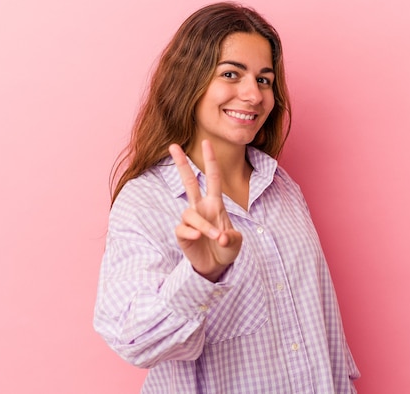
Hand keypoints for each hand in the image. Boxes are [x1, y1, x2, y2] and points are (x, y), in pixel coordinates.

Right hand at [169, 140, 241, 281]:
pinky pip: (183, 228)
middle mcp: (200, 208)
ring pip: (190, 213)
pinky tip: (198, 238)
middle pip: (188, 182)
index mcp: (215, 204)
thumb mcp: (236, 243)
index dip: (210, 160)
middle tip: (173, 145)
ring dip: (203, 225)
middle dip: (181, 164)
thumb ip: (231, 238)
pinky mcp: (182, 234)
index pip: (213, 178)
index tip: (207, 142)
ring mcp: (191, 220)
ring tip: (214, 236)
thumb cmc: (226, 249)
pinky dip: (192, 233)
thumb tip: (220, 237)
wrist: (216, 267)